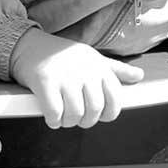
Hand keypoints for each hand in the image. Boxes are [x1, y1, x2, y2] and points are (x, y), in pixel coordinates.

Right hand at [10, 29, 143, 128]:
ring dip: (68, 122)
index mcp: (98, 66)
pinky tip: (51, 115)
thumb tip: (139, 76)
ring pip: (75, 115)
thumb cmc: (62, 54)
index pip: (115, 99)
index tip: (98, 115)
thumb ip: (115, 70)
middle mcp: (84, 70)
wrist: (28, 45)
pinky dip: (53, 120)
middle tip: (77, 117)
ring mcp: (64, 75)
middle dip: (86, 120)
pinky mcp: (45, 82)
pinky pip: (55, 113)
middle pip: (94, 110)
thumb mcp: (92, 58)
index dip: (108, 114)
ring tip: (62, 115)